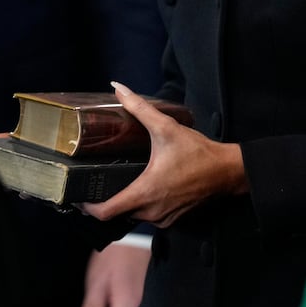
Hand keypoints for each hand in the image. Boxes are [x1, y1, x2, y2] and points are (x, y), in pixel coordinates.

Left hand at [80, 82, 246, 227]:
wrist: (229, 171)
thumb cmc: (198, 152)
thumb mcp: (166, 128)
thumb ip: (139, 107)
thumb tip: (118, 87)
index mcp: (145, 193)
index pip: (106, 213)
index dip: (87, 207)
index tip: (76, 195)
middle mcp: (152, 212)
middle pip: (116, 214)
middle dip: (102, 201)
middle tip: (90, 183)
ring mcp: (164, 219)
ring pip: (132, 216)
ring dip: (122, 203)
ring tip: (110, 184)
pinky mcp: (174, 219)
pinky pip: (148, 217)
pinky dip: (139, 207)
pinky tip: (134, 188)